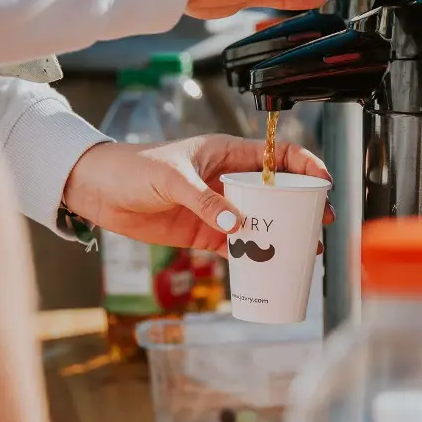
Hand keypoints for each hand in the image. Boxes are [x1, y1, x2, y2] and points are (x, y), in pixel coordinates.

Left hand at [63, 135, 335, 255]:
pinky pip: (236, 245)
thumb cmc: (131, 168)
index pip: (276, 154)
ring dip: (281, 235)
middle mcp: (227, 179)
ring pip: (261, 220)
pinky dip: (252, 256)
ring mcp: (217, 207)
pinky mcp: (203, 232)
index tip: (324, 182)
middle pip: (276, 191)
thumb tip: (238, 224)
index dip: (304, 165)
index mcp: (226, 153)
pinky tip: (267, 267)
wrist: (98, 191)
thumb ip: (206, 201)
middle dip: (301, 206)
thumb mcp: (172, 179)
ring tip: (303, 250)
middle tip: (319, 225)